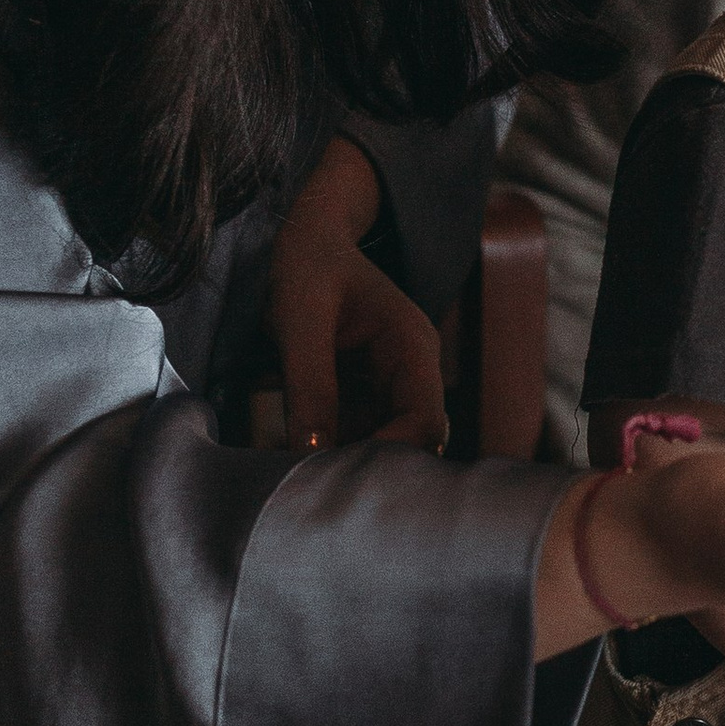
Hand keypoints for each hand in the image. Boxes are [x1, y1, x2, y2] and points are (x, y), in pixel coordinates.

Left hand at [265, 136, 447, 451]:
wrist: (303, 239)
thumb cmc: (305, 266)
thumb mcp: (299, 320)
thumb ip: (308, 384)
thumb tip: (310, 451)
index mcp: (411, 345)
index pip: (424, 420)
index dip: (388, 455)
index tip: (336, 476)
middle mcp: (412, 368)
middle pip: (413, 439)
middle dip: (370, 465)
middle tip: (316, 486)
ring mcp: (392, 382)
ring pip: (387, 442)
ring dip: (350, 459)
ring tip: (304, 472)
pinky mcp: (368, 392)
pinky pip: (362, 433)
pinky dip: (336, 447)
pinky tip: (302, 452)